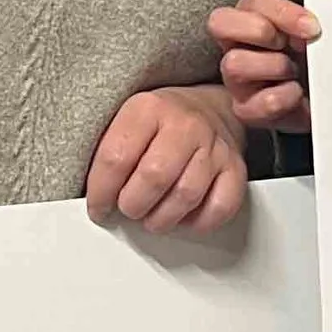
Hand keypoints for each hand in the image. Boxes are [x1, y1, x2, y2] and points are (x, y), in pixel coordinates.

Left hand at [85, 85, 248, 236]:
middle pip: (153, 178)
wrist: (208, 108)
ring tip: (151, 216)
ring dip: (162, 218)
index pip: (116, 158)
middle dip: (133, 205)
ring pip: (185, 196)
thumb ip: (110, 154)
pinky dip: (198, 222)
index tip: (98, 207)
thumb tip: (96, 200)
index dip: (101, 193)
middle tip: (128, 209)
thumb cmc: (161, 122)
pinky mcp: (236, 168)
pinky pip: (219, 207)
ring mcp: (214, 146)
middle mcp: (185, 124)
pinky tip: (183, 216)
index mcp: (148, 108)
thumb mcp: (126, 121)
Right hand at [208, 0, 317, 134]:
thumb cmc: (311, 64)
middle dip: (261, 31)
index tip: (311, 27)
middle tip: (290, 45)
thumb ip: (305, 22)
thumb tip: (310, 24)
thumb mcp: (310, 35)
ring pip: (233, 63)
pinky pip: (258, 102)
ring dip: (275, 66)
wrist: (322, 103)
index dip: (282, 12)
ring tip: (294, 72)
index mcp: (252, 19)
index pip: (253, 2)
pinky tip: (296, 94)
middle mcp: (236, 46)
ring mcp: (235, 80)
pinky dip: (285, 96)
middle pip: (219, 22)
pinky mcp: (245, 110)